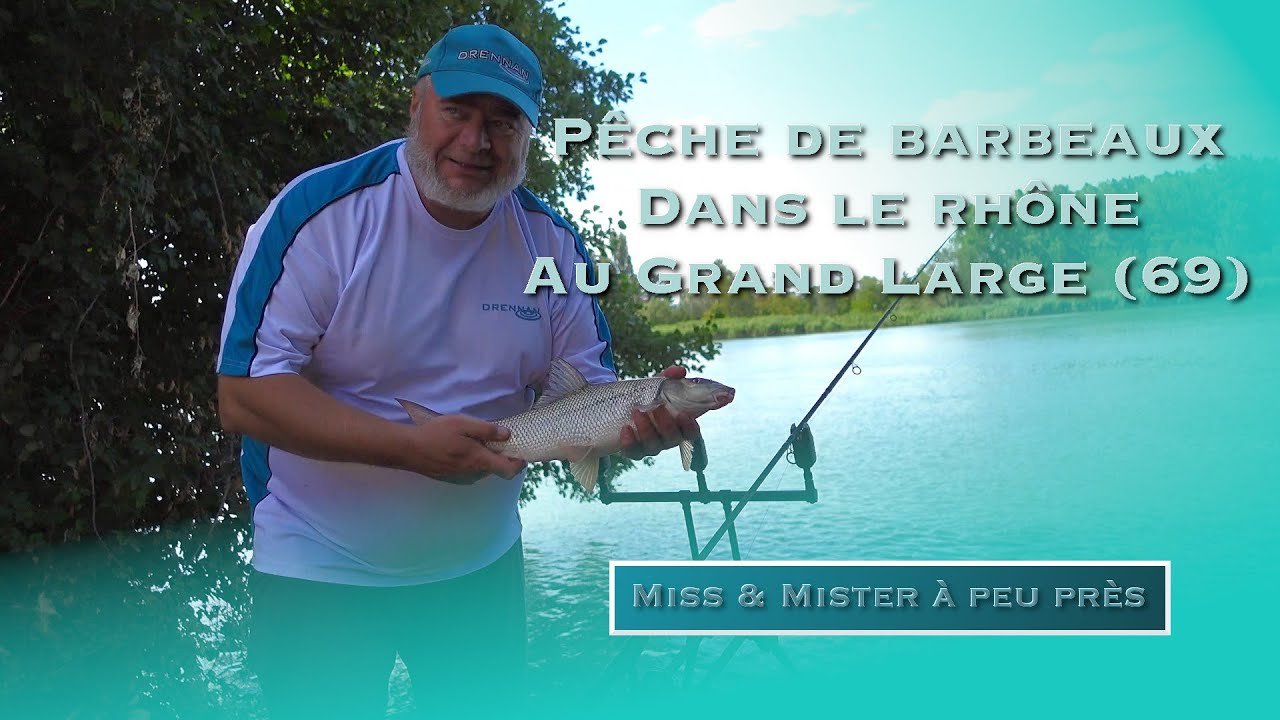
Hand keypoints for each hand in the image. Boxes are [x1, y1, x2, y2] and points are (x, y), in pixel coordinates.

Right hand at [399, 415, 525, 483]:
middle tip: (497, 440)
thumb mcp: (463, 424)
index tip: (521, 454)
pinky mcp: (451, 478)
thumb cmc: (436, 434)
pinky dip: (471, 462)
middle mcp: (473, 474)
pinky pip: (469, 472)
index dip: (519, 464)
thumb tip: (507, 434)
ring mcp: (461, 478)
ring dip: (484, 459)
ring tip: (475, 442)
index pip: (508, 470)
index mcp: (479, 461)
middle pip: (495, 469)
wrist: (409, 449)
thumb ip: (487, 430)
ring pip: (482, 470)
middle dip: (500, 457)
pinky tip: (460, 448)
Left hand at [618, 366, 700, 459]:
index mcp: (678, 426)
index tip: (684, 414)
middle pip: (673, 440)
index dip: (690, 427)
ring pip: (654, 447)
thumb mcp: (657, 385)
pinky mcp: (634, 450)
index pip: (691, 433)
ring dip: (646, 429)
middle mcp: (667, 439)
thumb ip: (669, 377)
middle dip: (666, 424)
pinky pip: (634, 452)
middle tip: (657, 407)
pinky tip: (625, 428)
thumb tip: (680, 371)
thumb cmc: (647, 397)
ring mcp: (651, 447)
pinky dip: (630, 442)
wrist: (622, 406)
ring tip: (637, 411)